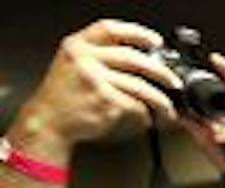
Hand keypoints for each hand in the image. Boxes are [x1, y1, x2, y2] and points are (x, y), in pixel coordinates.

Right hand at [11, 20, 179, 149]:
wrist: (49, 120)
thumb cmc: (64, 96)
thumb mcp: (74, 65)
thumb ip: (100, 56)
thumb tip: (141, 59)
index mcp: (78, 46)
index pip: (110, 29)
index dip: (137, 33)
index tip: (156, 42)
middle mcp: (86, 59)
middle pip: (133, 58)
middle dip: (160, 72)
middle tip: (174, 82)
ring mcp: (96, 80)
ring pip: (140, 86)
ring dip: (160, 100)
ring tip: (168, 108)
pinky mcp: (105, 101)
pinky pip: (136, 105)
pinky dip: (146, 115)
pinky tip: (147, 119)